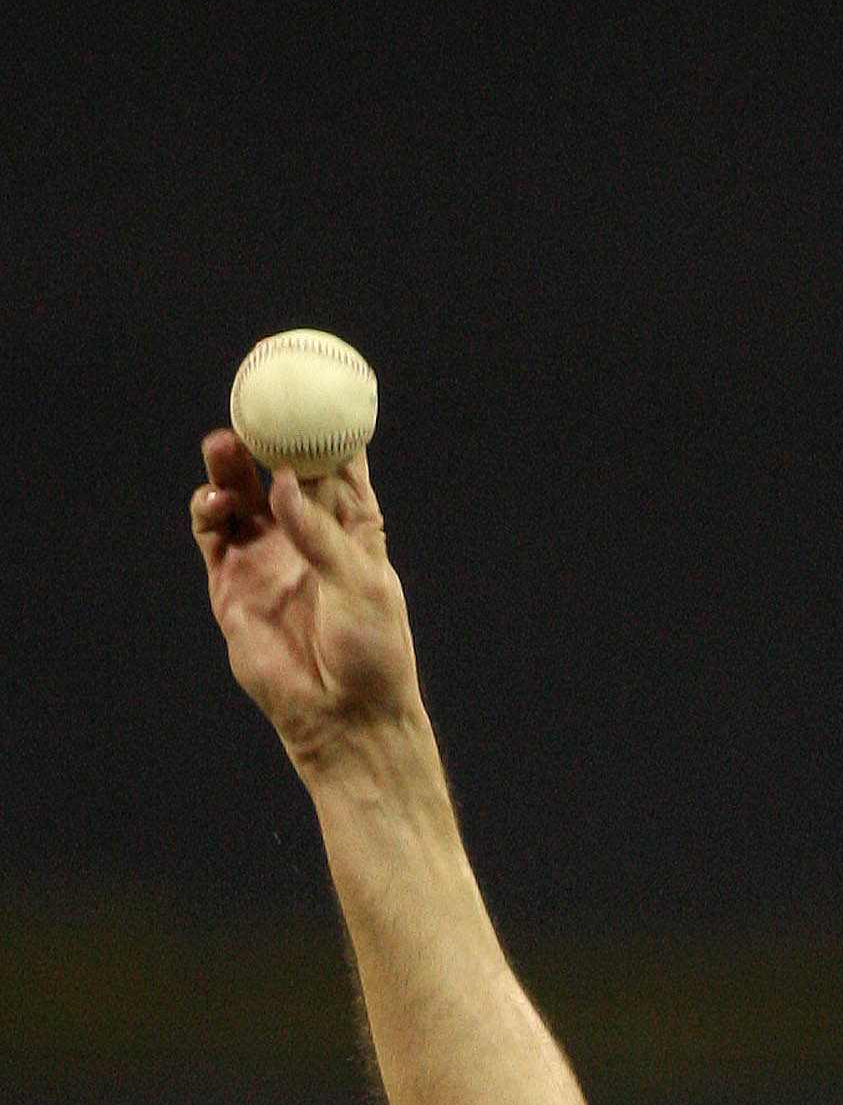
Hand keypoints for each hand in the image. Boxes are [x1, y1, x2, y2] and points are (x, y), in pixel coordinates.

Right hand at [190, 435, 422, 774]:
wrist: (343, 720)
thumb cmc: (372, 656)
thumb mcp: (361, 586)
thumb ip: (322, 533)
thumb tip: (284, 481)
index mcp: (350, 530)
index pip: (334, 465)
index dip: (321, 426)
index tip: (309, 384)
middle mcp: (305, 537)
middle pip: (275, 469)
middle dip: (261, 435)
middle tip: (249, 408)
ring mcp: (266, 559)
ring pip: (239, 495)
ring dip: (227, 468)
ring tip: (221, 448)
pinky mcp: (233, 587)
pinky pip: (212, 535)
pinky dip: (207, 511)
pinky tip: (214, 504)